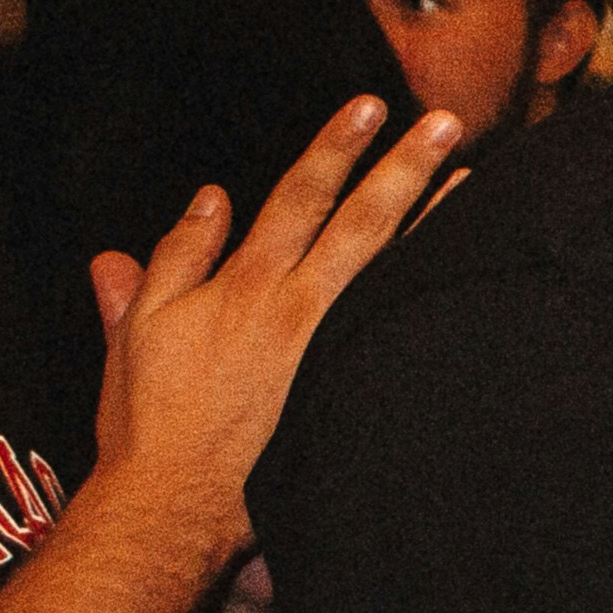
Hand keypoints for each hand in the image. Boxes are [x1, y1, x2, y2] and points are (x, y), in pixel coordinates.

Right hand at [94, 94, 464, 563]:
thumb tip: (207, 198)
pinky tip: (462, 271)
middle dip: (404, 165)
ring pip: (392, 270)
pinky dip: (430, 295)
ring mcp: (332, 351)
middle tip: (447, 121)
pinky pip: (398, 330)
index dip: (334, 147)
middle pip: (362, 221)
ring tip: (474, 179)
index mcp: (244, 285)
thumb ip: (173, 259)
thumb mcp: (139, 330)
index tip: (369, 107)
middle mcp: (299, 308)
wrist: (174, 506)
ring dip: (434, 221)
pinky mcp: (351, 391)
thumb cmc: (152, 422)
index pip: (299, 197)